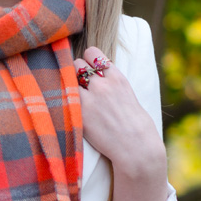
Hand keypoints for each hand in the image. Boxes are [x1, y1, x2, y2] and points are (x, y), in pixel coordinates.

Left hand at [74, 47, 168, 200]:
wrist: (136, 147)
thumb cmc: (136, 126)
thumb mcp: (128, 96)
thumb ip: (112, 85)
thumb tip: (98, 79)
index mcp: (117, 78)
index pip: (92, 53)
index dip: (88, 60)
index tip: (88, 69)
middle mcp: (102, 85)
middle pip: (77, 63)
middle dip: (77, 72)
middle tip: (80, 85)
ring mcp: (89, 99)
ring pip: (68, 79)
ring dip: (69, 85)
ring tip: (74, 96)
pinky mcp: (80, 115)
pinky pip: (64, 98)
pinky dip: (65, 100)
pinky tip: (68, 107)